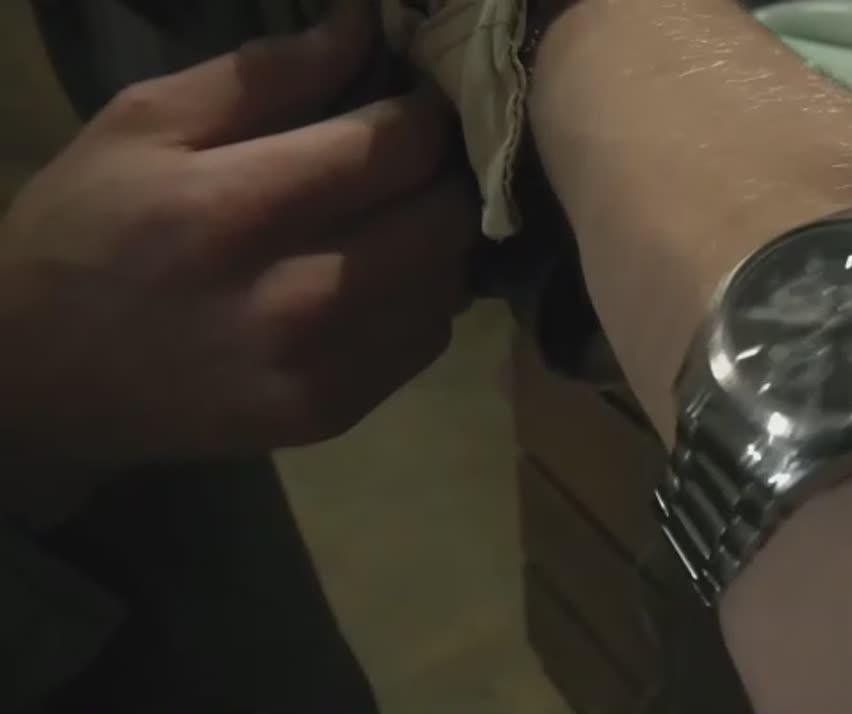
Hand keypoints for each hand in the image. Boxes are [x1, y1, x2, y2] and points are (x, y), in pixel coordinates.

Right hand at [0, 4, 476, 474]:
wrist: (39, 381)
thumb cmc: (86, 233)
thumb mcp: (143, 126)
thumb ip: (264, 75)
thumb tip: (363, 27)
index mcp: (237, 208)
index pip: (396, 147)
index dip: (427, 112)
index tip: (417, 100)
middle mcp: (294, 297)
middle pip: (443, 218)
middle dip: (444, 174)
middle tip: (410, 160)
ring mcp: (319, 368)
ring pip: (447, 281)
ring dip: (438, 238)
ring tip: (392, 217)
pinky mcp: (331, 414)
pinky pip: (426, 340)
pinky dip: (418, 299)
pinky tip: (373, 279)